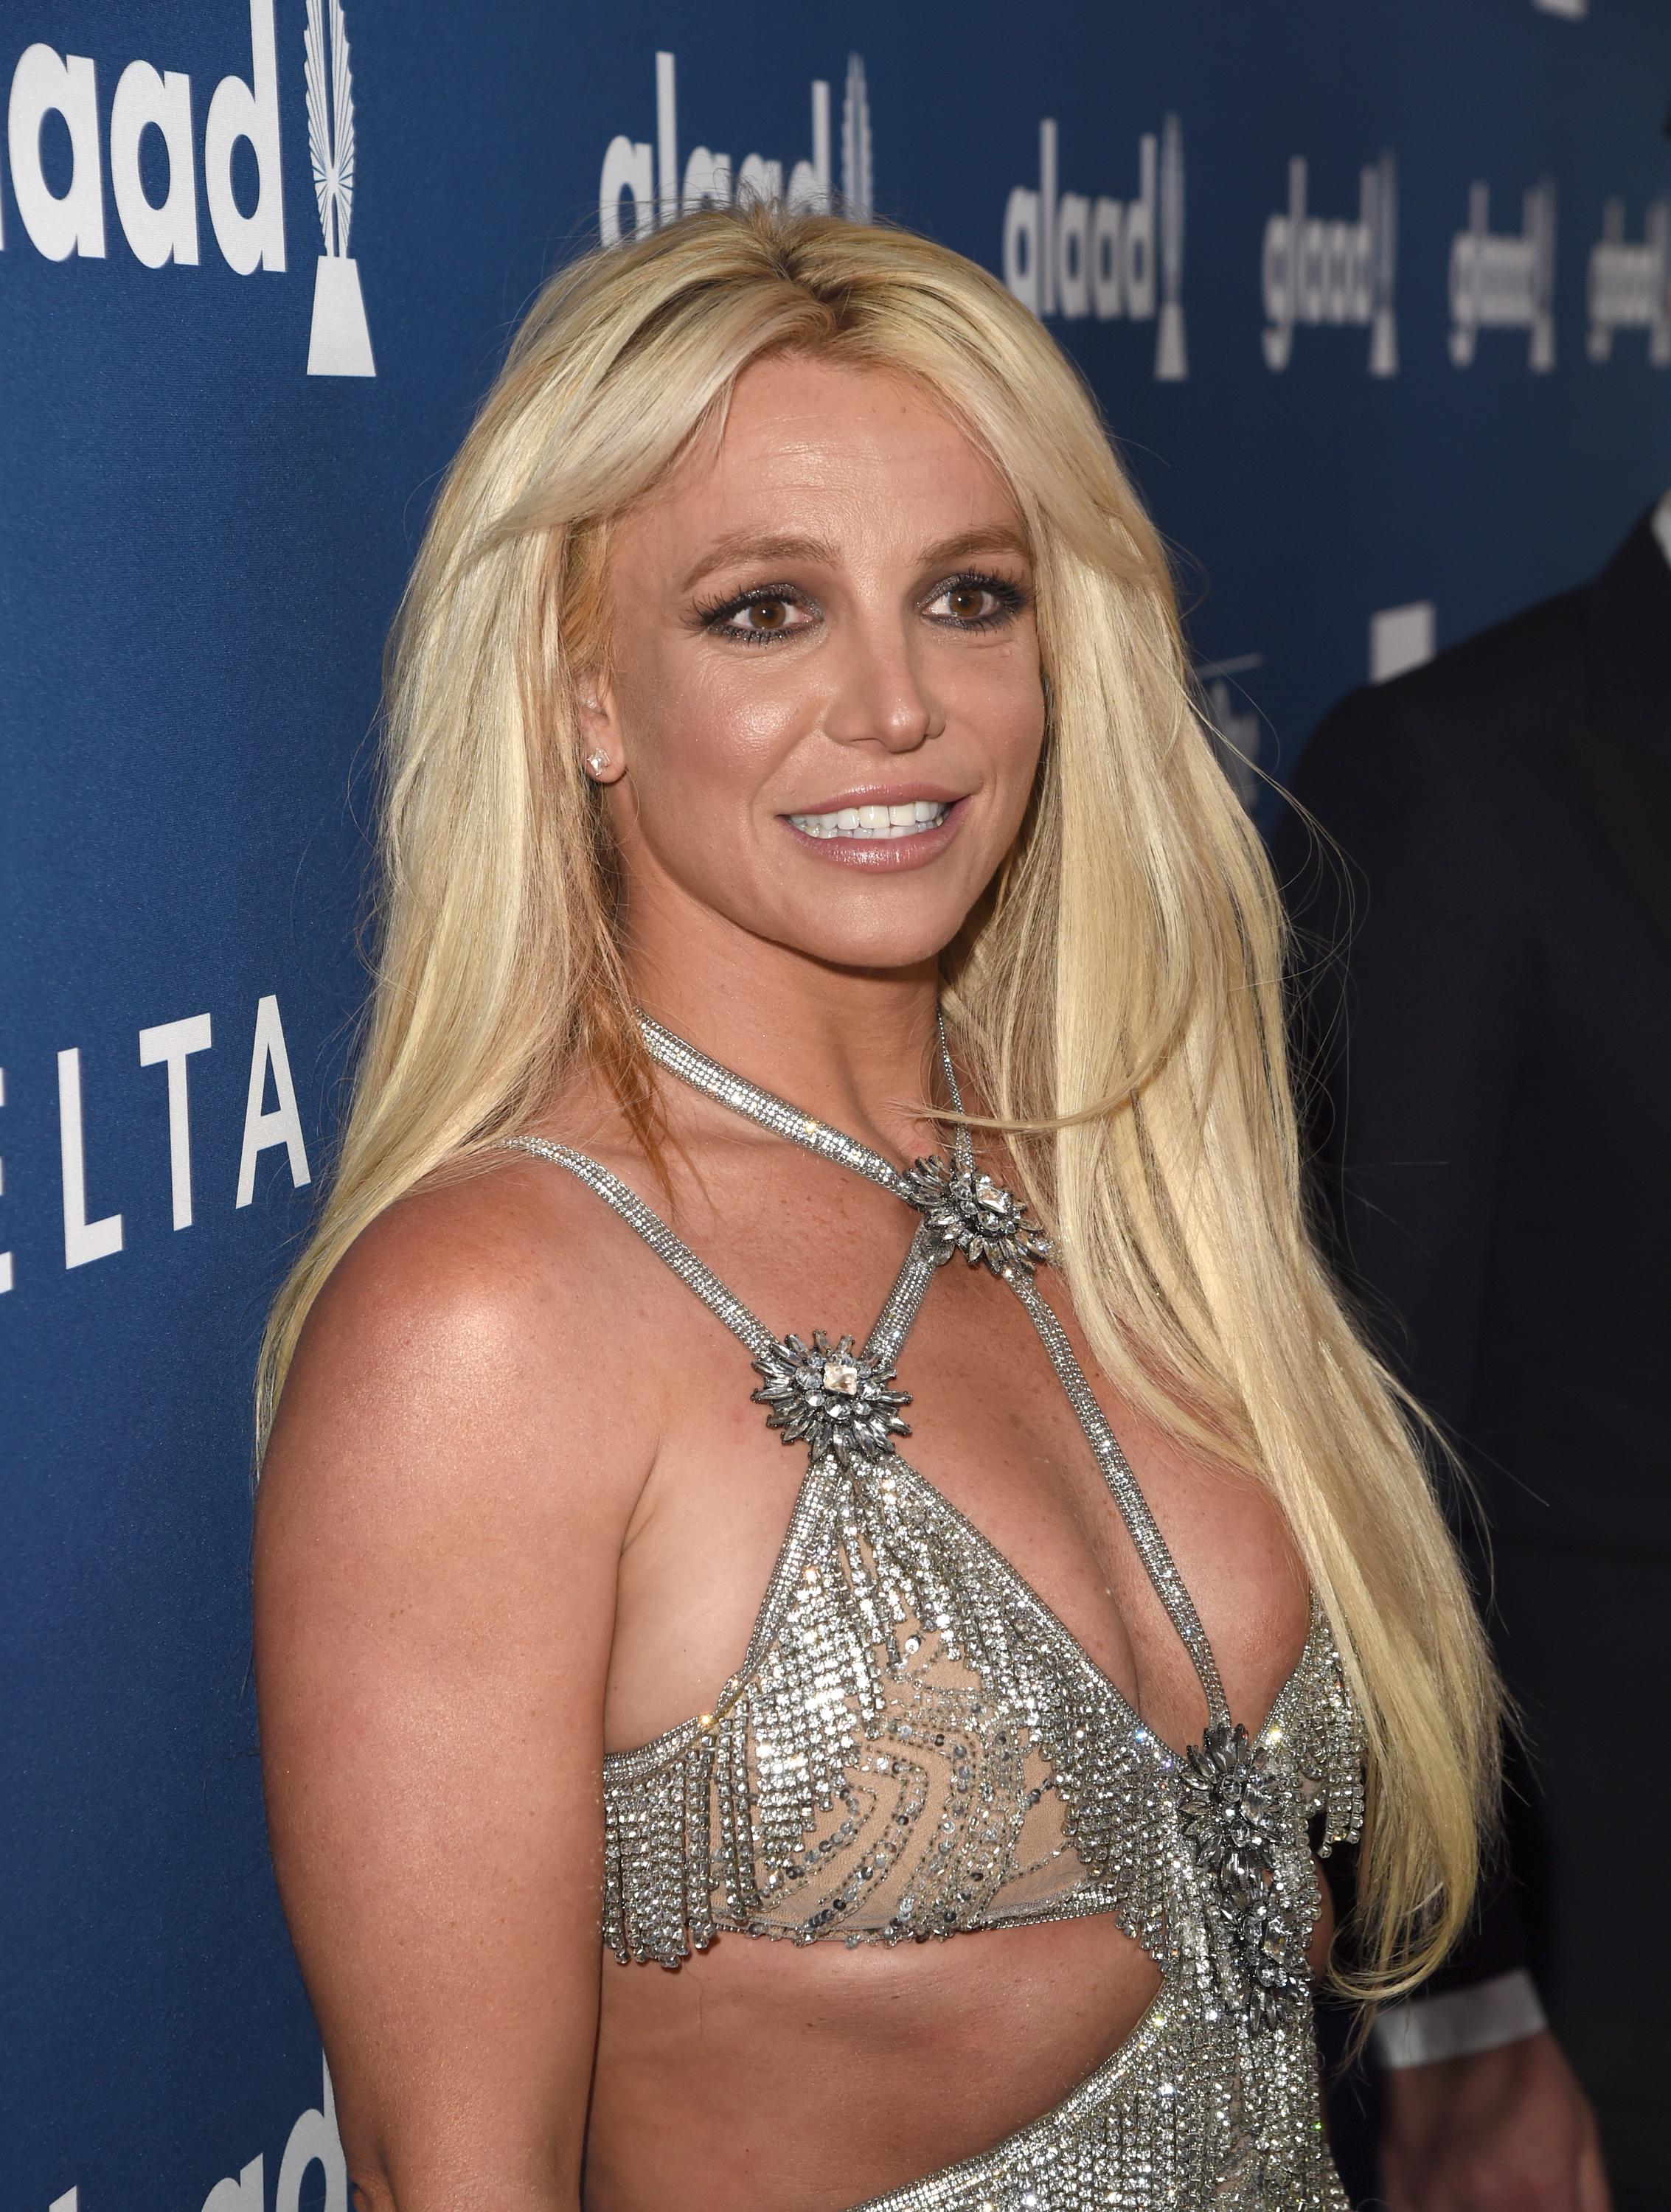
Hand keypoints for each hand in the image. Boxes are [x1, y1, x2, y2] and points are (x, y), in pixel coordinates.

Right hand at [1379, 2029, 1609, 2211]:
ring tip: (1480, 2190)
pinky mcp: (1392, 2185)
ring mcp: (1428, 2199)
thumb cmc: (1524, 2071)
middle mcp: (1477, 2208)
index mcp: (1535, 2197)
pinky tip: (1447, 2195)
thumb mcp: (1581, 2132)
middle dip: (1510, 2210)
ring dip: (1470, 2211)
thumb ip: (1588, 2201)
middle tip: (1509, 2190)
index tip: (1539, 2200)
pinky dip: (1433, 2210)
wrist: (1450, 2017)